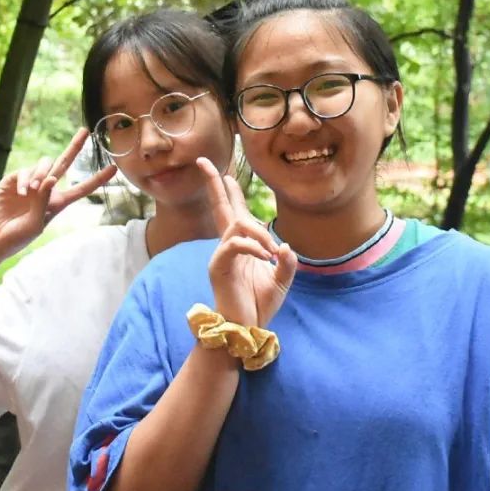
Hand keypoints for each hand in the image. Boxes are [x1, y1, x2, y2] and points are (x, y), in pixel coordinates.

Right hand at [0, 128, 117, 260]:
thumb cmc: (16, 237)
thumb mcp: (35, 224)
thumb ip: (45, 201)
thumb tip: (52, 178)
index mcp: (57, 203)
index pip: (82, 188)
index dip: (97, 178)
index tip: (114, 168)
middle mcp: (46, 190)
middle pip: (65, 163)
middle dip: (75, 147)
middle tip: (86, 131)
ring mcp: (30, 183)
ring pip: (45, 164)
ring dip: (42, 172)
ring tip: (32, 190)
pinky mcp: (14, 179)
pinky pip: (25, 170)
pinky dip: (25, 179)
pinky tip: (21, 193)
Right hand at [196, 157, 296, 327]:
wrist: (246, 328)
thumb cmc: (260, 304)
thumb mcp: (282, 280)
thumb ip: (286, 262)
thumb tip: (286, 246)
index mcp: (241, 245)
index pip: (233, 212)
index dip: (230, 192)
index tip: (226, 173)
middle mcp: (228, 245)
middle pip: (220, 207)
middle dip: (213, 184)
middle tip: (203, 162)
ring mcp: (221, 254)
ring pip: (237, 224)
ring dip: (258, 232)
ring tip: (271, 251)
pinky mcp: (219, 266)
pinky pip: (233, 244)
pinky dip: (251, 246)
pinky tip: (264, 256)